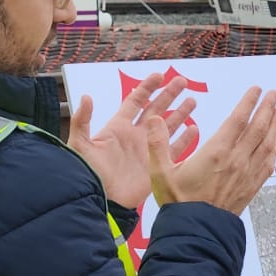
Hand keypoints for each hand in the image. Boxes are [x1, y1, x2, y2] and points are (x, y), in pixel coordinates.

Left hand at [68, 74, 197, 209]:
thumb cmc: (89, 173)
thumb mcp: (80, 144)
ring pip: (168, 126)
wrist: (102, 200)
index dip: (147, 87)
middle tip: (182, 81)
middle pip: (156, 109)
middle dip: (169, 94)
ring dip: (180, 113)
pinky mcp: (158, 165)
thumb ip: (83, 120)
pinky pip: (175, 149)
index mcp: (118, 127)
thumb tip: (86, 96)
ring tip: (193, 100)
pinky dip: (186, 139)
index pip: (135, 101)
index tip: (159, 75)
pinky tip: (195, 129)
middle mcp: (136, 136)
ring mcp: (148, 150)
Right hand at [147, 86, 275, 214]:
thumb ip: (158, 144)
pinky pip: (268, 164)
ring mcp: (247, 174)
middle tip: (274, 94)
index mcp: (216, 152)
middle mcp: (236, 160)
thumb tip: (154, 119)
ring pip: (267, 144)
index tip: (256, 89)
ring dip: (274, 125)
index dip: (248, 102)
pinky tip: (274, 143)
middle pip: (258, 128)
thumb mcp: (160, 172)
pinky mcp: (252, 187)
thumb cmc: (178, 202)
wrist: (197, 231)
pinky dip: (274, 149)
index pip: (238, 120)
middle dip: (267, 108)